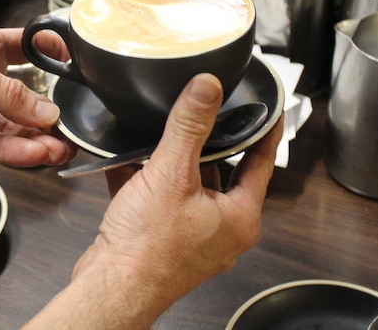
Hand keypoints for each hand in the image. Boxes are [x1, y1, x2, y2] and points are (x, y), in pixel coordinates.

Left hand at [0, 27, 76, 167]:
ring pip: (19, 128)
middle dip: (52, 110)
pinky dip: (21, 153)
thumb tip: (48, 113)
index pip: (27, 48)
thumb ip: (9, 91)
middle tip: (75, 124)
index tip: (80, 63)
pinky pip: (1, 149)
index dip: (52, 54)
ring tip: (61, 148)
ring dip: (41, 138)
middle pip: (29, 97)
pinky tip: (38, 154)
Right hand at [61, 74, 282, 326]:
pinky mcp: (166, 243)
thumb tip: (207, 88)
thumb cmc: (147, 248)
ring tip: (162, 136)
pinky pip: (163, 203)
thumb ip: (190, 126)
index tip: (267, 108)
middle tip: (204, 114)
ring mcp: (194, 240)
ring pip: (191, 188)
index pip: (262, 162)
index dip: (264, 130)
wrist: (110, 289)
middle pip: (224, 173)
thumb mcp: (172, 174)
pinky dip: (148, 183)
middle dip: (208, 145)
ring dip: (174, 164)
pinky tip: (127, 163)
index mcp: (239, 217)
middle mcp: (223, 232)